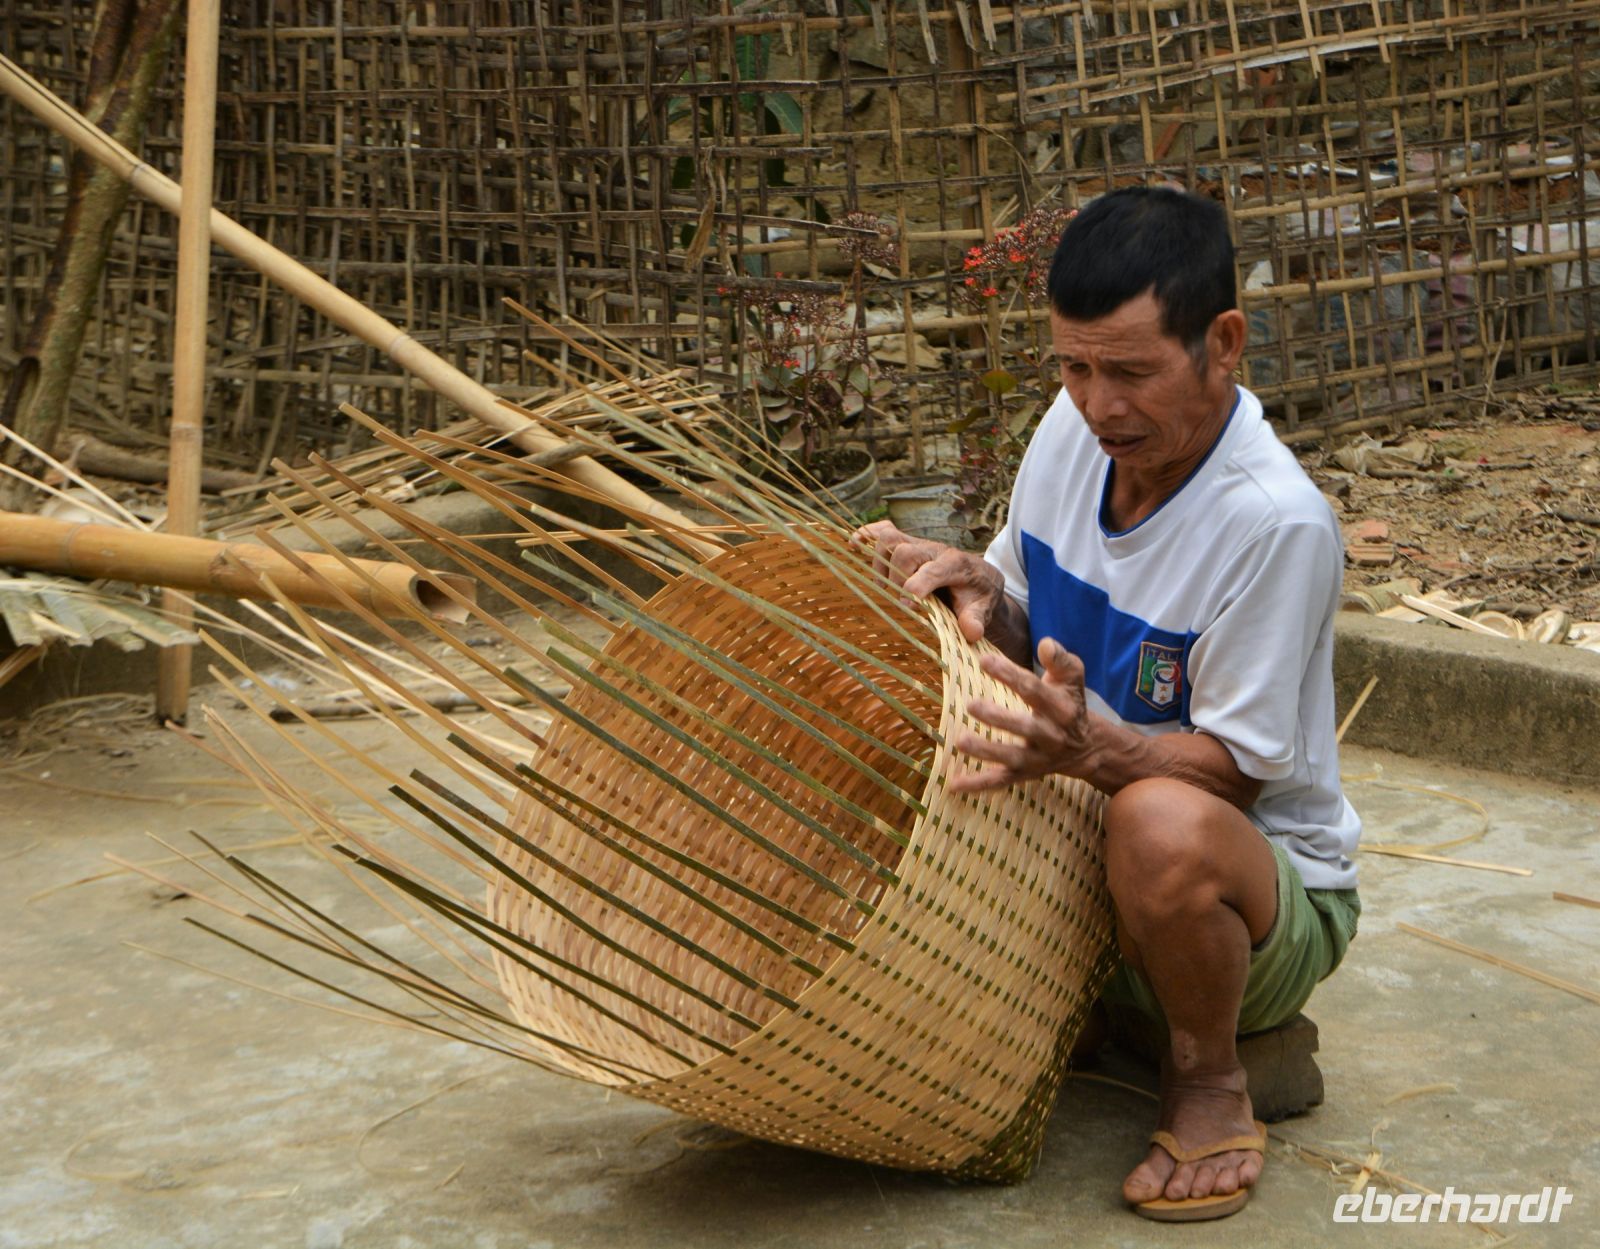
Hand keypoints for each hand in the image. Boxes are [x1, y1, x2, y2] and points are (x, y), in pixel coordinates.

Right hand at [850, 519, 1005, 643]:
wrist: (979, 576)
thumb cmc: (977, 595)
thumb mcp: (982, 608)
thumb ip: (976, 619)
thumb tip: (971, 632)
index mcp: (955, 564)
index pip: (931, 570)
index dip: (915, 587)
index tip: (909, 606)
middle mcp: (934, 550)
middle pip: (904, 552)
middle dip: (896, 578)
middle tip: (900, 600)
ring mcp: (918, 545)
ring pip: (889, 538)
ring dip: (879, 562)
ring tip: (883, 585)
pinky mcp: (907, 544)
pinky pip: (883, 531)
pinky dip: (867, 536)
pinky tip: (854, 545)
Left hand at [950, 637, 1095, 791]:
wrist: (1087, 747)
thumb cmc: (1069, 702)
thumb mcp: (1072, 679)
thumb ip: (1060, 660)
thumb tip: (1046, 644)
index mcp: (1061, 708)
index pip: (1034, 690)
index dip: (1010, 675)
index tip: (984, 660)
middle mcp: (1051, 736)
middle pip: (1024, 727)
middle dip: (999, 717)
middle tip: (971, 705)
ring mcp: (1038, 758)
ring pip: (1011, 757)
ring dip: (986, 751)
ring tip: (960, 741)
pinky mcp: (1025, 775)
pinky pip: (1001, 782)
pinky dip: (978, 785)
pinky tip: (954, 785)